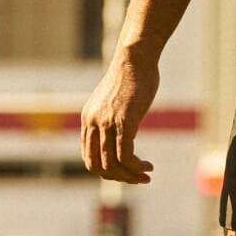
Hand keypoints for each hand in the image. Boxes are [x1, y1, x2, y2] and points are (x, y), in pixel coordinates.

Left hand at [79, 48, 159, 183]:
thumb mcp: (115, 102)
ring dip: (130, 176)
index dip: (107, 171)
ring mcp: (107, 122)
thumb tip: (125, 136)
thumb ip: (114, 119)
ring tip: (146, 175)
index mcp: (88, 119)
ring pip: (112, 165)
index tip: (126, 171)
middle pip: (98, 166)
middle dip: (118, 178)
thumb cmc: (131, 76)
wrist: (136, 58)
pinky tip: (148, 167)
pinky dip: (136, 167)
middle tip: (137, 178)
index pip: (89, 158)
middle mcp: (93, 122)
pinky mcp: (123, 121)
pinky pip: (126, 156)